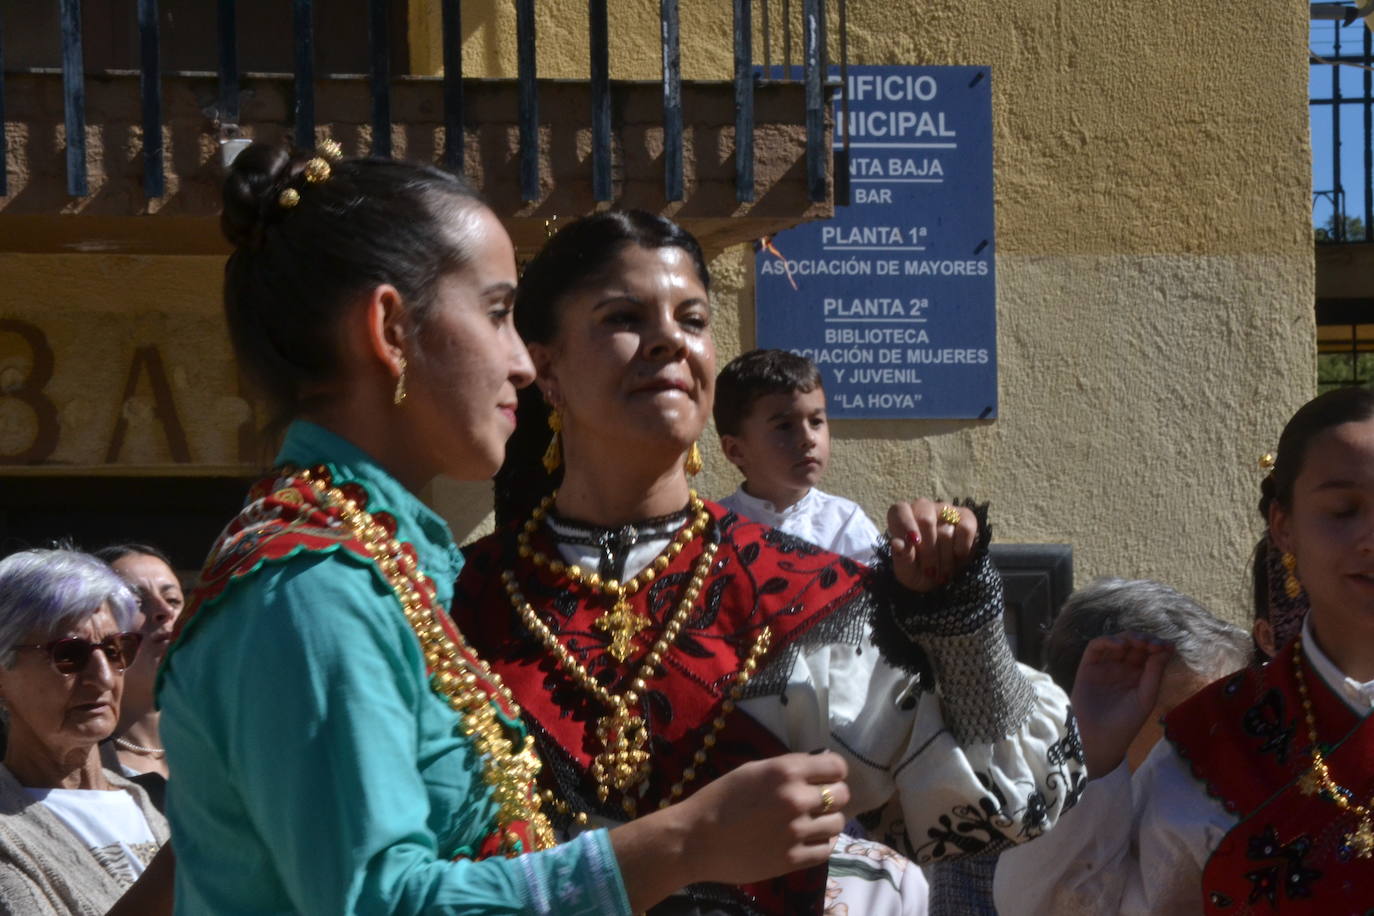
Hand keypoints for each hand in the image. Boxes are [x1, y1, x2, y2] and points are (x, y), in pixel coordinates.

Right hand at [678, 751, 848, 884]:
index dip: (833, 771)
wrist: (695, 839)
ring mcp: (797, 831)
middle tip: (817, 802)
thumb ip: (787, 768)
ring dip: (827, 821)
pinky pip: (825, 850)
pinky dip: (820, 844)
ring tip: (811, 823)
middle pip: (842, 795)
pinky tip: (807, 840)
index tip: (826, 777)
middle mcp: (796, 798)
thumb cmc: (719, 799)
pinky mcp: (793, 859)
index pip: (836, 766)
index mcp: (785, 771)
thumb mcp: (753, 770)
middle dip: (832, 795)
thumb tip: (816, 769)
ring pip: (837, 823)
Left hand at [887, 499, 978, 590]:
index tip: (914, 543)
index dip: (906, 526)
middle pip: (925, 520)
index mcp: (901, 516)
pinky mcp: (965, 516)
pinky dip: (963, 547)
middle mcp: (923, 508)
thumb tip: (897, 544)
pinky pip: (966, 528)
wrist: (941, 578)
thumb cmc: (917, 570)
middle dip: (928, 551)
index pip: (900, 511)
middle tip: (930, 571)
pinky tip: (958, 556)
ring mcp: (945, 510)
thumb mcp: (906, 570)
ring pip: (946, 531)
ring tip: (942, 572)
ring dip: (945, 558)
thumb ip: (902, 557)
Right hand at [1071, 634, 1172, 777]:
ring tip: (1138, 643)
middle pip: (1134, 644)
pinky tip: (1120, 645)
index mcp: (1139, 676)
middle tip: (1152, 643)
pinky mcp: (1088, 666)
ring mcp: (1105, 666)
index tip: (1166, 646)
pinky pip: (1096, 647)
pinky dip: (1107, 641)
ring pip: (1116, 642)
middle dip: (1144, 640)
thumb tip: (1166, 648)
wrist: (1101, 738)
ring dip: (1128, 638)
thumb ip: (1155, 673)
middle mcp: (1122, 668)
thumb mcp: (1146, 698)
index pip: (1149, 654)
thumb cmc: (1126, 723)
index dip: (1158, 646)